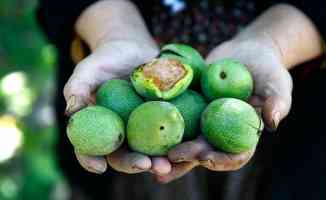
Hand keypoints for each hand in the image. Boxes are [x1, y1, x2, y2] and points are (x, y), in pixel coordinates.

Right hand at [65, 38, 173, 174]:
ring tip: (167, 165)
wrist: (134, 50)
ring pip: (148, 151)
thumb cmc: (107, 59)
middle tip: (146, 165)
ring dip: (158, 161)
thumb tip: (71, 112)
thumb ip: (77, 88)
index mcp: (98, 126)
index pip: (89, 148)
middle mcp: (120, 133)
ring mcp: (142, 129)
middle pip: (123, 155)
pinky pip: (168, 134)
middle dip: (134, 164)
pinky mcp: (161, 121)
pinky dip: (175, 143)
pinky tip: (184, 147)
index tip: (100, 167)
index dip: (91, 160)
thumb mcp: (88, 69)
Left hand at [156, 36, 292, 182]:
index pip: (234, 155)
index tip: (207, 158)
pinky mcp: (189, 108)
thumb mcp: (277, 82)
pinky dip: (160, 124)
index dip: (221, 161)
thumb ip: (277, 101)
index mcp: (243, 134)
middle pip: (204, 152)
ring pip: (186, 140)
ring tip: (150, 160)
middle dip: (187, 159)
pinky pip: (174, 117)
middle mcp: (221, 133)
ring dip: (169, 152)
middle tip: (169, 159)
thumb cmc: (266, 69)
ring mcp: (203, 122)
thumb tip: (273, 123)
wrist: (246, 52)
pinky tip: (143, 129)